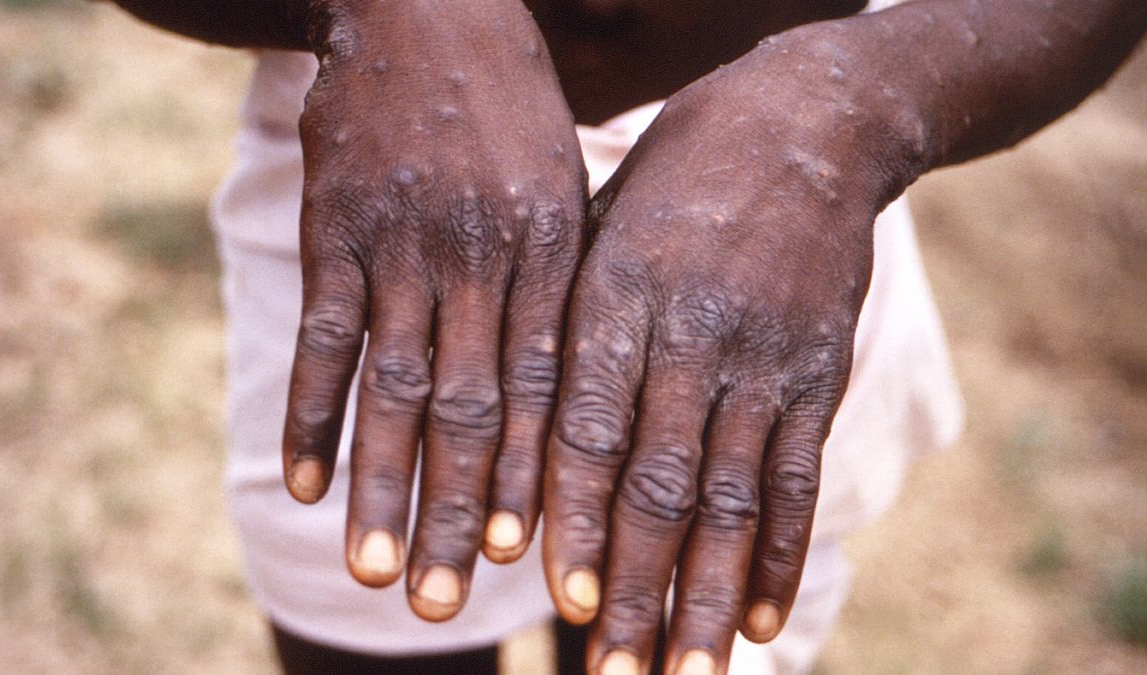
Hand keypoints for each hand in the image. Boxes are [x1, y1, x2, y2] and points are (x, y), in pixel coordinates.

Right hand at [282, 0, 585, 621]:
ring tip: (377, 573)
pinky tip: (302, 484)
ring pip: (392, 388)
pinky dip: (309, 414)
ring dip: (382, 487)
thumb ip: (563, 284)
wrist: (428, 6)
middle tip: (450, 602)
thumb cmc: (511, 109)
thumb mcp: (563, 185)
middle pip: (471, 409)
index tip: (531, 561)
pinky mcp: (335, 229)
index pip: (546, 388)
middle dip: (461, 511)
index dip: (536, 479)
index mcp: (549, 251)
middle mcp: (479, 258)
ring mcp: (401, 244)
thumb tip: (570, 393)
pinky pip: (321, 337)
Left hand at [542, 30, 916, 672]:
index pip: (588, 427)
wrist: (805, 126)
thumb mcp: (601, 228)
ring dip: (705, 595)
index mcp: (617, 297)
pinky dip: (779, 554)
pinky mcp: (818, 373)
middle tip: (612, 671)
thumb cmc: (674, 182)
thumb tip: (521, 444)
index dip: (574, 517)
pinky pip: (797, 476)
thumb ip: (569, 328)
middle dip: (634, 585)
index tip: (558, 599)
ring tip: (684, 671)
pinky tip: (759, 619)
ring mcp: (763, 359)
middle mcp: (691, 335)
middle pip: (659, 482)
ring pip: (731, 497)